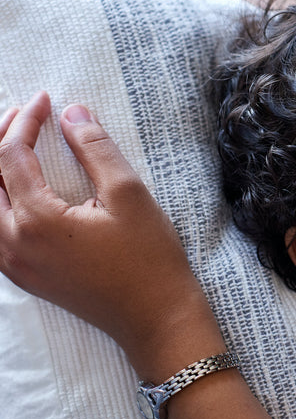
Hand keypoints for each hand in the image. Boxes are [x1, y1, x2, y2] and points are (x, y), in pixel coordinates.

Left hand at [0, 92, 223, 377]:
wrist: (156, 318)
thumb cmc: (149, 260)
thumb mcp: (130, 196)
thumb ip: (95, 150)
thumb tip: (72, 113)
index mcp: (36, 221)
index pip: (12, 154)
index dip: (28, 121)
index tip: (48, 100)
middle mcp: (12, 243)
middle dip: (1, 138)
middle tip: (26, 114)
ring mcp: (14, 264)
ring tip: (16, 143)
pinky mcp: (24, 276)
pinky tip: (15, 188)